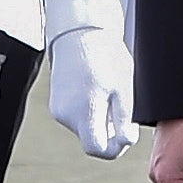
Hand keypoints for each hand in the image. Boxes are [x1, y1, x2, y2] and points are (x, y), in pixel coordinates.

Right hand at [45, 27, 133, 160]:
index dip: (115, 147)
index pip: (97, 149)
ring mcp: (58, 110)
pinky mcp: (56, 105)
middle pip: (91, 140)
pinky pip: (76, 118)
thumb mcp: (123, 89)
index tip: (126, 134)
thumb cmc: (104, 56)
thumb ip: (123, 120)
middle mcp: (66, 116)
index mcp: (83, 112)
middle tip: (119, 107)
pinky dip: (88, 111)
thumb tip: (126, 141)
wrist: (79, 33)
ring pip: (84, 129)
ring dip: (99, 120)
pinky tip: (94, 91)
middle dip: (108, 131)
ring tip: (106, 93)